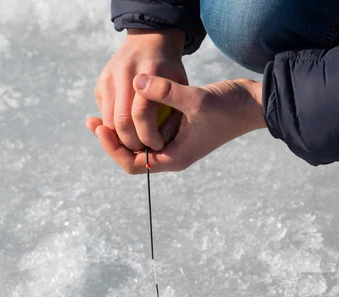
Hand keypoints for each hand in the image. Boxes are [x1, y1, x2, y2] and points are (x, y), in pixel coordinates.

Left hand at [86, 75, 265, 173]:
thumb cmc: (230, 108)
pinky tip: (124, 108)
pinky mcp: (177, 131)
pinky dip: (134, 123)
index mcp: (174, 158)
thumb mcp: (196, 99)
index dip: (113, 149)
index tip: (100, 128)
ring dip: (120, 133)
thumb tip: (138, 82)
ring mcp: (174, 144)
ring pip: (139, 145)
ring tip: (99, 118)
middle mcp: (171, 155)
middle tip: (92, 122)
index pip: (134, 164)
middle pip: (132, 157)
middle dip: (111, 142)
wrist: (253, 105)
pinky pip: (148, 132)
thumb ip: (166, 92)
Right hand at [90, 29, 186, 151]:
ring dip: (121, 139)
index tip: (157, 146)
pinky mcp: (100, 84)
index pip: (141, 115)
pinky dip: (114, 128)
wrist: (149, 41)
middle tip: (144, 151)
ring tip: (136, 144)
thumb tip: (158, 146)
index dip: (149, 136)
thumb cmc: (171, 72)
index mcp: (149, 72)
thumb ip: (174, 113)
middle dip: (132, 143)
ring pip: (108, 122)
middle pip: (121, 122)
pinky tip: (128, 129)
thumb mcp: (182, 87)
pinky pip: (104, 115)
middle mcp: (125, 73)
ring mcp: (109, 78)